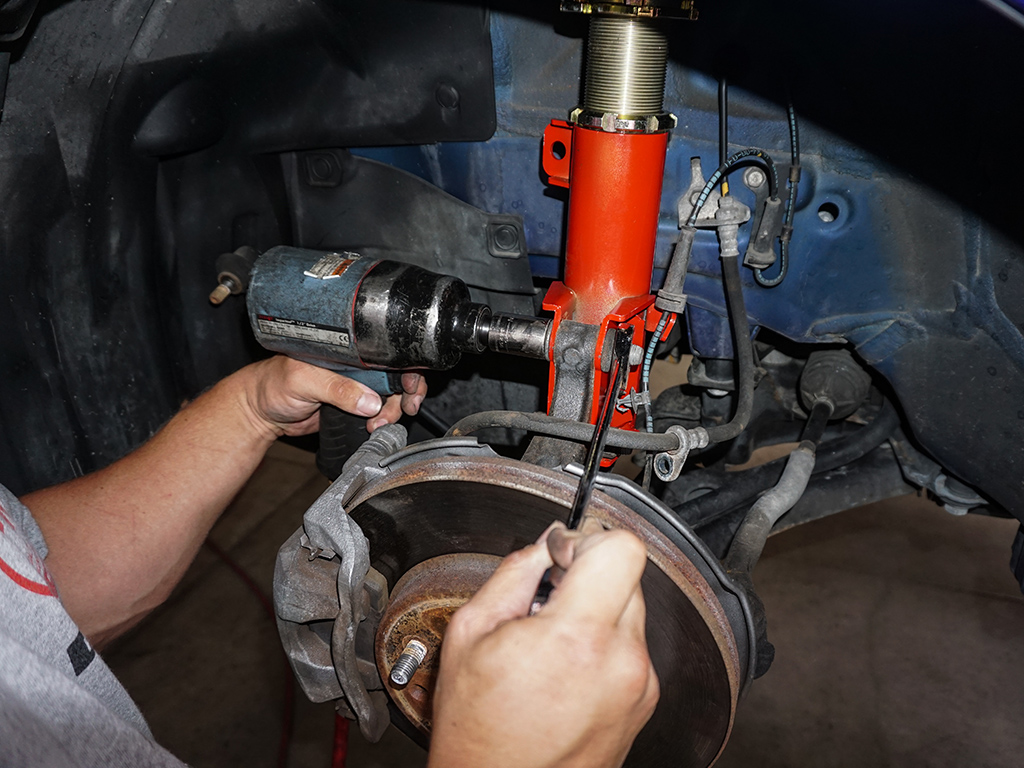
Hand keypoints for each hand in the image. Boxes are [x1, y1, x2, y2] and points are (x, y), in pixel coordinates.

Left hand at [238, 356, 426, 438]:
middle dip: (405, 395)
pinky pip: (377, 412)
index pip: (387, 353)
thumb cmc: (272, 385)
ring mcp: (356, 386)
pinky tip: (375, 427)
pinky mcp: (352, 406)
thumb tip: (369, 401)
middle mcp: (356, 365)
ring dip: (393, 412)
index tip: (410, 388)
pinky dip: (383, 421)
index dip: (406, 369)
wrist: (260, 414)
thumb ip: (336, 389)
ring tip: (377, 423)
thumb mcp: (303, 381)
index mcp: (348, 350)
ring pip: (390, 397)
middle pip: (396, 375)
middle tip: (400, 410)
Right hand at [428, 518, 658, 767]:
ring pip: (630, 611)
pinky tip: (564, 668)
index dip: (586, 540)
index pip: (622, 549)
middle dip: (586, 576)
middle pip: (627, 576)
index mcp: (578, 638)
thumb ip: (514, 574)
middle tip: (546, 599)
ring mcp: (638, 686)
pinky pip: (630, 648)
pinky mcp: (643, 702)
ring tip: (550, 641)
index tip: (560, 555)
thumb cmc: (478, 732)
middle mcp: (621, 662)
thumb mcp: (471, 633)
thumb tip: (543, 545)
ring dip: (595, 610)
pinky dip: (602, 645)